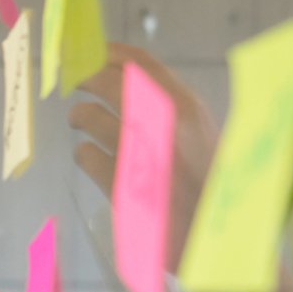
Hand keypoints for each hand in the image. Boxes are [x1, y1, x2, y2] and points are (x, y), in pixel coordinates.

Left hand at [67, 42, 221, 272]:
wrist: (218, 239)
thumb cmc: (211, 184)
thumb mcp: (200, 134)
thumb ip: (168, 106)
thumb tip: (124, 78)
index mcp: (186, 107)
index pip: (139, 64)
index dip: (107, 53)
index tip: (90, 52)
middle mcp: (162, 124)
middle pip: (106, 82)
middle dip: (83, 78)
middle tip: (74, 83)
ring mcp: (139, 155)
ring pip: (88, 117)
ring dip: (79, 118)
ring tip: (81, 123)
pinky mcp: (119, 186)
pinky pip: (85, 156)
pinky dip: (84, 155)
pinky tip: (93, 159)